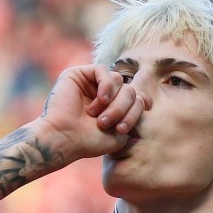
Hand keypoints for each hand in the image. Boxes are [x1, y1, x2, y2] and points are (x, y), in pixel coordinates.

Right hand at [30, 64, 146, 163]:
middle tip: (109, 125)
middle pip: (129, 89)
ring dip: (114, 101)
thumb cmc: (88, 142)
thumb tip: (148, 102)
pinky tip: (100, 100)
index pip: (135, 97)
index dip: (141, 103)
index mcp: (112, 106)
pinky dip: (106, 86)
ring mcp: (90, 83)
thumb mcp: (118, 137)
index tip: (142, 112)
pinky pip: (103, 70)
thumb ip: (133, 121)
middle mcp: (102, 93)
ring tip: (100, 118)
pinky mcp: (79, 74)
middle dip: (125, 108)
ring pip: (118, 79)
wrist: (64, 139)